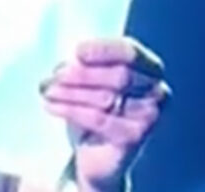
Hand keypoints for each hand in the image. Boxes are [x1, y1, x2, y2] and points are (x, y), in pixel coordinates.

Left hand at [41, 37, 170, 191]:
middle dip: (82, 74)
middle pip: (119, 75)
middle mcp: (157, 91)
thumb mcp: (90, 79)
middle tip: (56, 75)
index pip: (130, 52)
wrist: (97, 154)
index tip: (77, 51)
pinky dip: (70, 110)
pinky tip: (51, 105)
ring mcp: (149, 116)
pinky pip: (99, 119)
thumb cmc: (95, 108)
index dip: (104, 49)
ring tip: (47, 90)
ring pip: (105, 97)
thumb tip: (72, 61)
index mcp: (150, 68)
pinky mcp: (134, 138)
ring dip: (70, 91)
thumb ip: (86, 65)